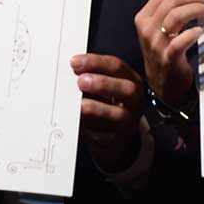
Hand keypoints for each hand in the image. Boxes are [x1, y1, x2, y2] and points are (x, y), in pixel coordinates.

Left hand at [72, 53, 146, 172]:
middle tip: (81, 82)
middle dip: (103, 84)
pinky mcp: (117, 141)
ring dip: (98, 108)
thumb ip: (90, 76)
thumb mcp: (103, 87)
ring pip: (119, 115)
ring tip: (80, 105)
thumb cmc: (105, 105)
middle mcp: (134, 101)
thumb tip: (70, 68)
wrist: (113, 137)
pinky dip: (90, 130)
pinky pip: (105, 137)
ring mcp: (128, 122)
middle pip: (127, 89)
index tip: (75, 62)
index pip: (117, 66)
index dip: (96, 63)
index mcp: (130, 80)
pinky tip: (78, 124)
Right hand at [134, 0, 203, 107]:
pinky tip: (199, 32)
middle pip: (171, 1)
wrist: (163, 84)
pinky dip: (192, 34)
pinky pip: (179, 42)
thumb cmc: (166, 53)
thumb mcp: (161, 29)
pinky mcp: (167, 59)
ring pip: (175, 16)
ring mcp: (156, 45)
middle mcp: (147, 29)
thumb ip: (173, 11)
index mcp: (144, 18)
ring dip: (196, 10)